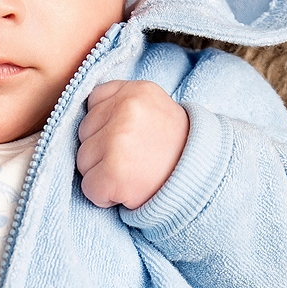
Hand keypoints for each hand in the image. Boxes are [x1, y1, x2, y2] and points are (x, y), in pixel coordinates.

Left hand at [75, 80, 188, 208]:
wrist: (204, 182)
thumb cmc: (174, 150)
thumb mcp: (155, 109)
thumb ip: (123, 104)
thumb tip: (85, 113)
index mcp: (137, 91)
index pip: (93, 103)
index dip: (105, 126)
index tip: (129, 138)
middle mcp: (127, 110)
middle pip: (84, 132)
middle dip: (101, 150)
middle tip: (134, 158)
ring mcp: (118, 141)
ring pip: (82, 160)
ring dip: (101, 173)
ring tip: (133, 173)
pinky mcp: (113, 172)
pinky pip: (88, 187)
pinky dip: (104, 196)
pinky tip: (128, 190)